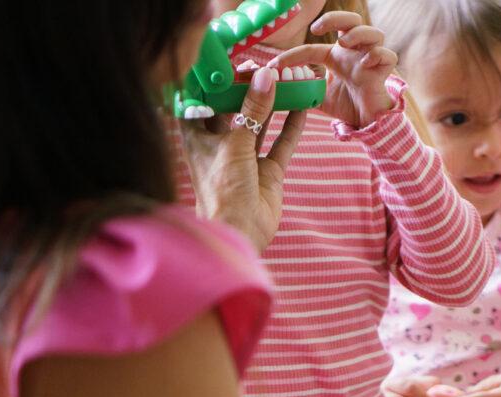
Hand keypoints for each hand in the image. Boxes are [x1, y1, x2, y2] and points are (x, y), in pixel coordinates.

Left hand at [179, 67, 305, 251]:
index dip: (216, 80)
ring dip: (274, 104)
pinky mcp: (268, 171)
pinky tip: (303, 106)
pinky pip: (282, 143)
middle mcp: (220, 143)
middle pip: (235, 108)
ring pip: (261, 123)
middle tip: (264, 67)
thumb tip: (266, 77)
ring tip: (287, 80)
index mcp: (198, 136)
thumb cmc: (222, 190)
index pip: (204, 100)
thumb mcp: (235, 143)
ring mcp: (246, 157)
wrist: (239, 232)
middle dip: (249, 89)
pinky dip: (292, 126)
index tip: (231, 61)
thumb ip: (253, 110)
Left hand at [274, 11, 396, 128]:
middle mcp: (354, 53)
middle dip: (335, 18)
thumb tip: (281, 87)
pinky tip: (365, 64)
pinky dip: (377, 55)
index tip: (275, 65)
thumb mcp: (318, 95)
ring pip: (375, 33)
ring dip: (358, 33)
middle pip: (352, 20)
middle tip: (317, 30)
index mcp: (336, 57)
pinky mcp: (384, 73)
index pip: (313, 47)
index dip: (293, 55)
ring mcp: (371, 61)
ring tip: (344, 44)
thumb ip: (304, 88)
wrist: (366, 123)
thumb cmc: (346, 106)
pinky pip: (388, 56)